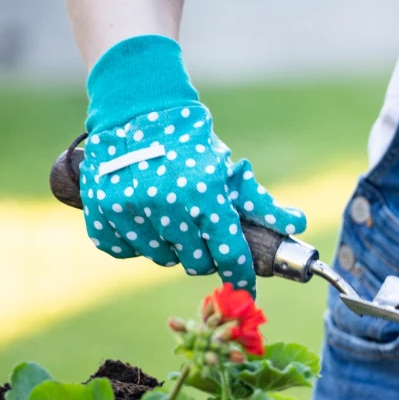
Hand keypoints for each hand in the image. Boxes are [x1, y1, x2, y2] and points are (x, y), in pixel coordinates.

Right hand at [77, 35, 304, 292]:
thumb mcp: (227, 171)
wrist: (134, 112)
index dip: (240, 277)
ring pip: (159, 258)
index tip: (245, 288)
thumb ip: (260, 204)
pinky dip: (134, 241)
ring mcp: (129, 209)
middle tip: (201, 234)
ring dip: (169, 247)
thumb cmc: (189, 144)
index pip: (229, 254)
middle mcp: (166, 204)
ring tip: (170, 220)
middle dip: (203, 254)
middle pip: (194, 263)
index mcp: (204, 195)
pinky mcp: (101, 212)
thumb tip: (297, 224)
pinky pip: (123, 250)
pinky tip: (142, 219)